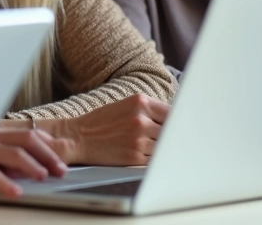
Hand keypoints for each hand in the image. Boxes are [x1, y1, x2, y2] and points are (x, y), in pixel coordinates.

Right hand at [0, 127, 73, 195]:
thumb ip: (16, 156)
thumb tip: (46, 156)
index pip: (28, 133)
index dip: (48, 145)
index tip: (63, 157)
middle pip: (25, 139)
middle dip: (47, 154)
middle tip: (60, 169)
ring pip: (13, 153)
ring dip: (31, 165)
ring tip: (43, 176)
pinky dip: (4, 182)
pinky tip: (15, 192)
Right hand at [52, 94, 169, 165]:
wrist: (78, 137)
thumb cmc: (102, 122)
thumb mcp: (126, 106)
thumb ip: (151, 111)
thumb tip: (178, 122)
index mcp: (141, 102)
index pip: (173, 112)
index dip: (178, 122)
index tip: (183, 127)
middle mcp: (141, 119)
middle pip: (171, 131)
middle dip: (169, 137)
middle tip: (164, 139)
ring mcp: (139, 139)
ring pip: (164, 146)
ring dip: (159, 149)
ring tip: (143, 145)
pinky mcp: (135, 157)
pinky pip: (154, 159)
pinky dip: (151, 159)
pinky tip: (138, 154)